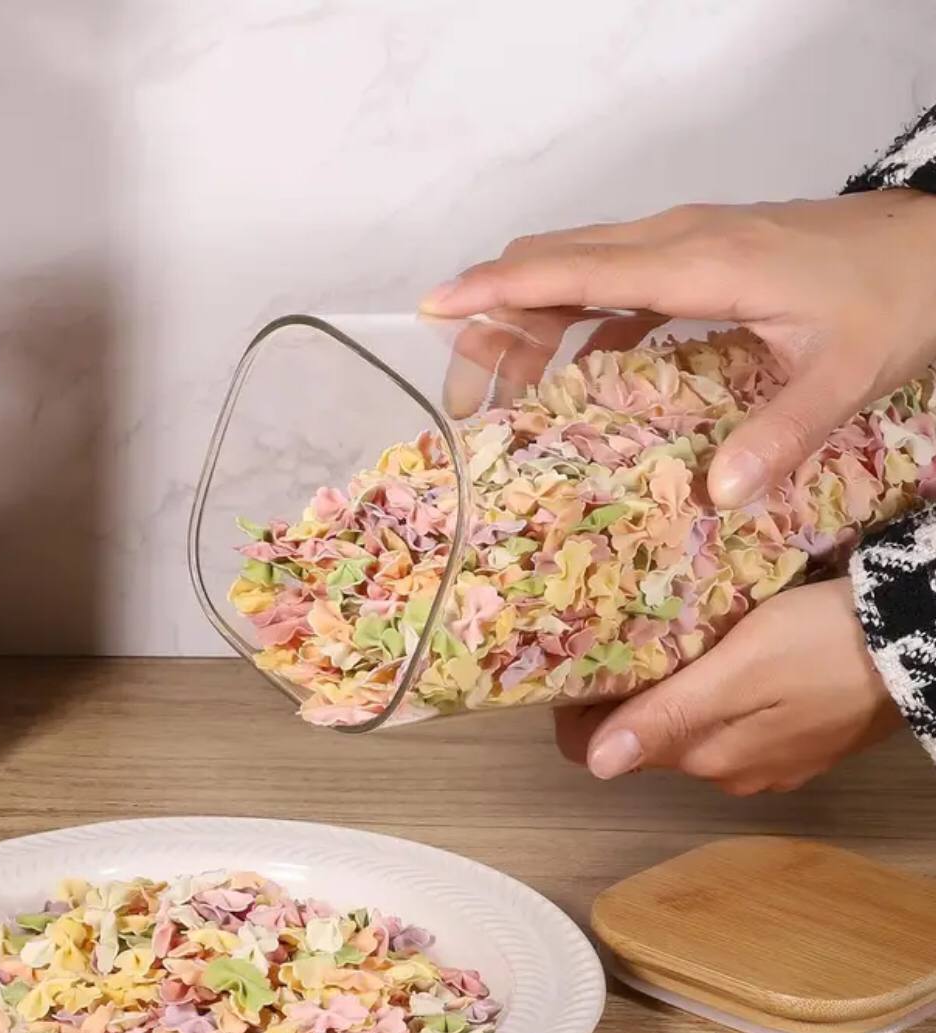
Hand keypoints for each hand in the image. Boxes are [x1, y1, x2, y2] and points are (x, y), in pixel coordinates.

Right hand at [421, 192, 935, 507]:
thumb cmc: (896, 299)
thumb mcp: (845, 375)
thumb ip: (778, 434)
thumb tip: (715, 497)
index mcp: (697, 264)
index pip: (574, 268)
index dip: (498, 288)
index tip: (434, 309)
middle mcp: (675, 242)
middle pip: (554, 266)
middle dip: (494, 323)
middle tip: (469, 403)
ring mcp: (683, 245)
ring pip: (575, 272)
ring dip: (528, 326)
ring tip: (505, 401)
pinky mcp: (695, 259)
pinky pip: (612, 285)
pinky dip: (575, 326)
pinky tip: (574, 380)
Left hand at [553, 579, 902, 794]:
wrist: (922, 641)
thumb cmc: (823, 644)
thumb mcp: (737, 671)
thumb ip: (668, 715)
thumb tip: (596, 766)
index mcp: (701, 755)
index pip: (601, 753)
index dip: (579, 712)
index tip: (576, 662)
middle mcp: (725, 770)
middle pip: (642, 739)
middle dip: (621, 696)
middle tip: (615, 635)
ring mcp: (764, 761)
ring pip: (685, 729)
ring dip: (666, 692)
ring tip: (662, 636)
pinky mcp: (795, 741)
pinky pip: (728, 721)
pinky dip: (709, 693)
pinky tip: (717, 654)